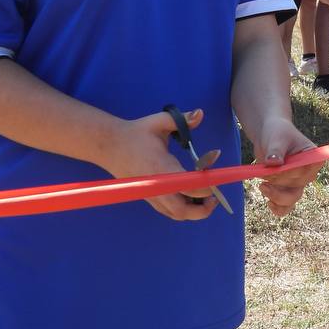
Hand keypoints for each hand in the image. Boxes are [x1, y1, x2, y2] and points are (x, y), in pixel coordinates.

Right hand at [98, 108, 218, 221]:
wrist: (110, 145)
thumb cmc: (137, 133)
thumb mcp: (160, 121)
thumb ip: (182, 119)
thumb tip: (201, 113)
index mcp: (162, 168)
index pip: (190, 187)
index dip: (208, 186)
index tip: (218, 178)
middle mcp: (157, 186)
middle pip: (183, 211)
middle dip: (203, 209)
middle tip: (215, 197)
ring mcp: (151, 195)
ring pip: (175, 214)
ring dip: (193, 210)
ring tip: (205, 196)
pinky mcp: (147, 197)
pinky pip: (168, 211)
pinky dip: (182, 208)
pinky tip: (190, 196)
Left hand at [251, 116, 322, 216]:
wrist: (268, 137)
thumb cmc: (277, 133)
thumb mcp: (277, 138)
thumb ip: (276, 150)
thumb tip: (274, 163)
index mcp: (312, 157)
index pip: (311, 170)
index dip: (295, 172)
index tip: (281, 166)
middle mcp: (307, 173)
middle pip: (298, 186)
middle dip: (280, 182)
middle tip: (267, 173)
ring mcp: (296, 183)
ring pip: (291, 199)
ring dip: (276, 196)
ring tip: (263, 186)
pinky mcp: (285, 189)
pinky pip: (285, 206)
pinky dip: (277, 208)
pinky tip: (268, 202)